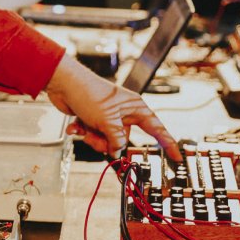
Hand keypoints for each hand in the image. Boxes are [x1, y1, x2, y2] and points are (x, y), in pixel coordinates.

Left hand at [45, 53, 181, 162]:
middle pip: (123, 139)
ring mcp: (107, 116)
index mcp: (135, 108)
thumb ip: (116, 139)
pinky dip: (82, 131)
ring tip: (84, 127)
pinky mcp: (93, 119)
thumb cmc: (88, 92)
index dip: (167, 143)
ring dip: (92, 137)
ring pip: (105, 140)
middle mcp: (123, 112)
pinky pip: (92, 134)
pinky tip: (75, 125)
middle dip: (107, 142)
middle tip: (98, 134)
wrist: (62, 84)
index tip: (177, 156)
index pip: (156, 128)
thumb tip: (117, 152)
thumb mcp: (107, 120)